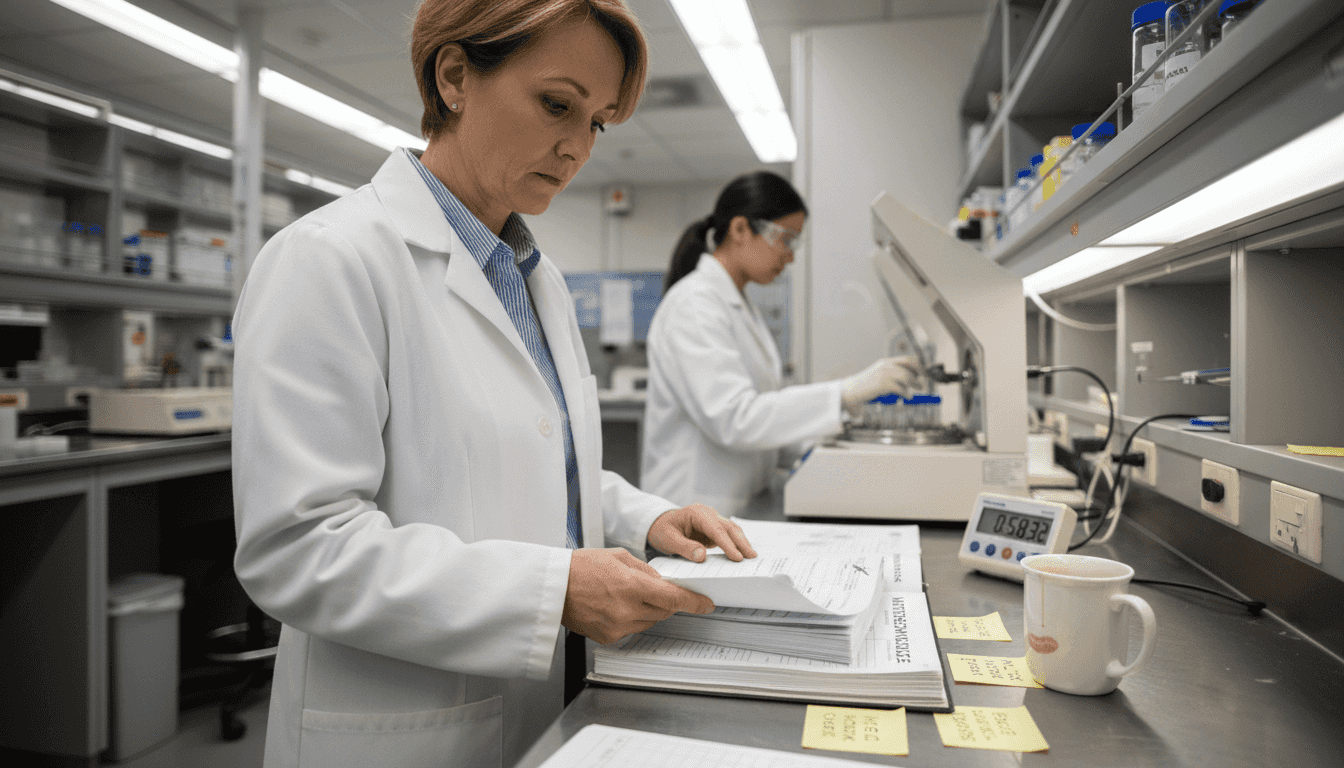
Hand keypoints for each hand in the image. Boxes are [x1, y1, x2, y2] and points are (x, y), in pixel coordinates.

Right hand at [562, 547, 714, 644]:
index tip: (706, 604)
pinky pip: (632, 629)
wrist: (554, 587)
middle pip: (664, 611)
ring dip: (649, 610)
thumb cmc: (580, 568)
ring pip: (649, 621)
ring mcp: (618, 626)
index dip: (694, 602)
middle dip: (666, 600)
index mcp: (632, 587)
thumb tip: (662, 581)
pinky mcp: (609, 637)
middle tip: (655, 589)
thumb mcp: (618, 557)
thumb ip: (645, 570)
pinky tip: (616, 605)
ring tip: (627, 594)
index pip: (674, 599)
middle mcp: (627, 610)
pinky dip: (632, 618)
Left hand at [647, 503, 757, 562]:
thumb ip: (685, 548)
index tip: (736, 557)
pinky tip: (742, 553)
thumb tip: (702, 557)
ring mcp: (712, 520)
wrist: (659, 524)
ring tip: (751, 556)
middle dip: (741, 542)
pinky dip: (735, 544)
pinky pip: (727, 535)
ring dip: (741, 542)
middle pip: (728, 527)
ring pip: (731, 530)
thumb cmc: (662, 530)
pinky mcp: (713, 529)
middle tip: (751, 557)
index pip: (715, 529)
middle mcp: (707, 514)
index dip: (727, 544)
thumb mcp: (668, 540)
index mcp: (697, 513)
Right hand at [841, 356, 921, 411]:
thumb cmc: (866, 387)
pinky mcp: (883, 384)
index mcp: (886, 363)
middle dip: (920, 372)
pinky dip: (906, 393)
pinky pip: (901, 388)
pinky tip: (907, 396)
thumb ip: (893, 376)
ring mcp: (884, 374)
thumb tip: (911, 380)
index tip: (924, 372)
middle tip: (924, 381)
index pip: (907, 359)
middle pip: (910, 365)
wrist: (851, 390)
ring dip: (916, 383)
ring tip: (919, 388)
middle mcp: (886, 366)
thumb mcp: (879, 377)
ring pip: (907, 377)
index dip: (918, 365)